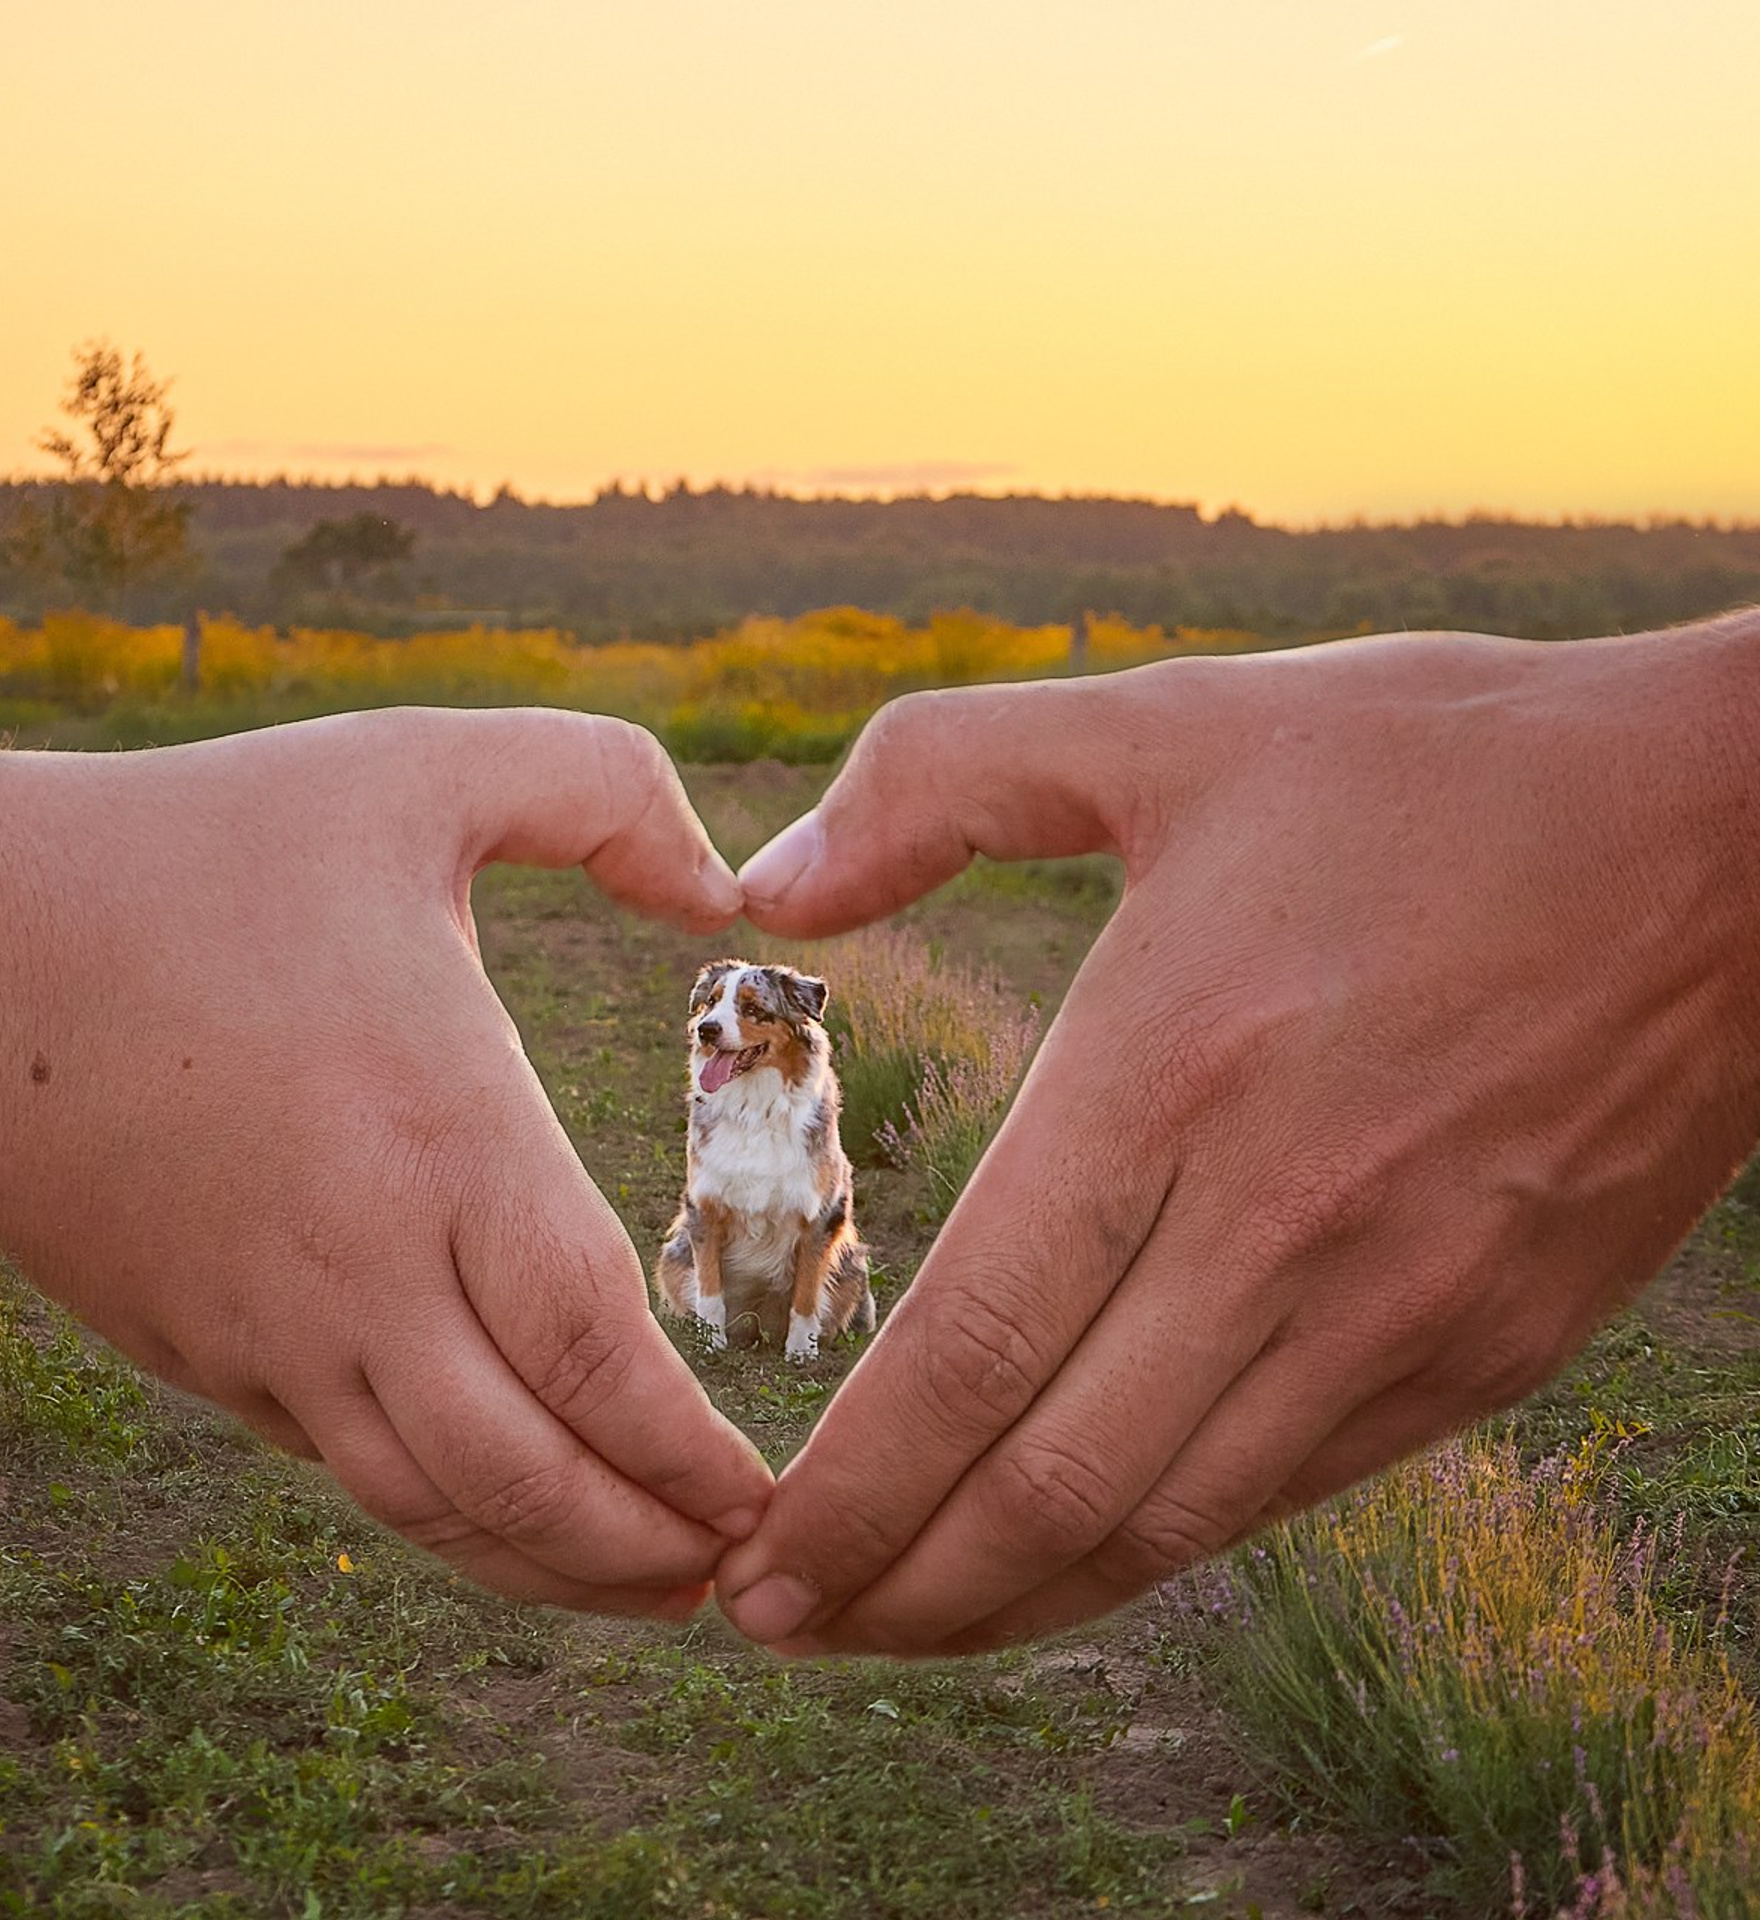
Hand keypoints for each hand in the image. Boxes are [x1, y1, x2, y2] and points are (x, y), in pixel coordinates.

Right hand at [0, 709, 771, 1615]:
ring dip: (554, 1567)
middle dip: (645, 1547)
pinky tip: (507, 1511)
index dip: (687, 1449)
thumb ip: (603, 790)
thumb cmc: (201, 847)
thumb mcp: (418, 765)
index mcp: (437, 1129)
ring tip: (653, 1587)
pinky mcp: (203, 1348)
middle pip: (524, 1474)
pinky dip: (445, 1517)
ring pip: (430, 1504)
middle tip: (742, 1572)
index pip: (591, 1347)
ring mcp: (269, 1325)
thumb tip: (730, 897)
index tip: (763, 1495)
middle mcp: (358, 1260)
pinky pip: (343, 1465)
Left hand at [717, 618, 1759, 1653]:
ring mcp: (1406, 1305)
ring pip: (1174, 1524)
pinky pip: (1295, 1487)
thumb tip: (761, 884)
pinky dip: (1165, 1545)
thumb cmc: (1437, 766)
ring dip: (1018, 1601)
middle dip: (898, 1589)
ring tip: (907, 1622)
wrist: (1730, 829)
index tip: (753, 1565)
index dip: (847, 1490)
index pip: (969, 1349)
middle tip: (782, 1627)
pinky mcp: (1498, 1341)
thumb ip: (936, 780)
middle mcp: (1286, 1226)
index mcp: (1176, 1074)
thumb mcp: (1169, 724)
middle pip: (1052, 1486)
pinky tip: (1090, 1545)